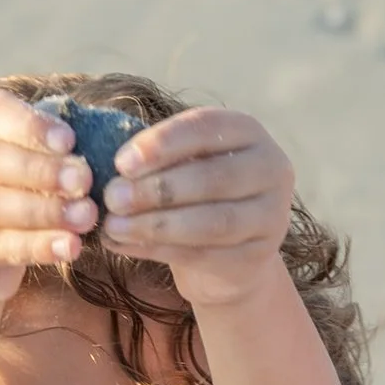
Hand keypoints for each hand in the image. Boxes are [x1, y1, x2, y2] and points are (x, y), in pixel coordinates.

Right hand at [0, 89, 94, 301]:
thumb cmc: (12, 183)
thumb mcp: (26, 154)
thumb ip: (49, 145)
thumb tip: (93, 144)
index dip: (32, 126)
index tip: (70, 141)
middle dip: (41, 171)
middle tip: (83, 182)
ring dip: (45, 212)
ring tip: (86, 217)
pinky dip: (36, 246)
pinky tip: (69, 246)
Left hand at [97, 106, 295, 312]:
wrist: (228, 249)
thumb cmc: (194, 191)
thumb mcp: (181, 162)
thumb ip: (154, 158)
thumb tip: (113, 170)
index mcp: (248, 132)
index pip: (207, 128)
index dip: (163, 144)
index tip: (121, 163)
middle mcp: (271, 169)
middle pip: (213, 178)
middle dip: (156, 189)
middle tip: (111, 198)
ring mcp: (272, 216)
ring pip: (212, 222)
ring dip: (156, 225)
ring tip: (114, 226)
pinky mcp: (259, 256)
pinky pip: (206, 255)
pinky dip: (158, 250)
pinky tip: (124, 245)